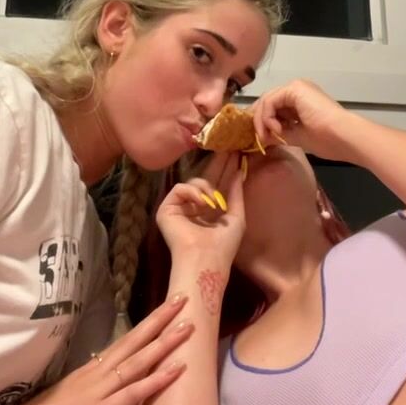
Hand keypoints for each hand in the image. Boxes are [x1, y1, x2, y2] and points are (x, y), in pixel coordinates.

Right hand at [0, 295, 193, 404]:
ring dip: (165, 342)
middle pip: (133, 341)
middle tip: (184, 298)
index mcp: (88, 371)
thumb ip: (88, 391)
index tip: (165, 308)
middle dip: (160, 320)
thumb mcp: (67, 399)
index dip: (146, 326)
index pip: (123, 342)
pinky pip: (134, 393)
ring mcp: (98, 391)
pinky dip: (158, 379)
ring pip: (138, 360)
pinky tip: (178, 368)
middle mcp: (95, 373)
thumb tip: (108, 389)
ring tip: (189, 325)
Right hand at [156, 152, 244, 271]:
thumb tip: (239, 171)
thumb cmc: (223, 244)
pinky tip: (202, 203)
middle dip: (218, 163)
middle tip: (229, 146)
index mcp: (211, 211)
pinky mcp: (167, 209)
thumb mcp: (236, 217)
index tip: (237, 153)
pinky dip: (192, 193)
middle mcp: (195, 207)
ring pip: (194, 182)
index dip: (227, 169)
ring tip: (214, 203)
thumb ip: (236, 193)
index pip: (219, 184)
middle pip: (206, 178)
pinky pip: (180, 188)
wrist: (205, 259)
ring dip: (207, 188)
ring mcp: (180, 207)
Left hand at [252, 79, 353, 160]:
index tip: (261, 140)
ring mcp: (296, 87)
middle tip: (259, 139)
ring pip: (267, 100)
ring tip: (267, 137)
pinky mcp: (295, 88)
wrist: (342, 136)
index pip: (273, 106)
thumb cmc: (327, 139)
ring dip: (262, 120)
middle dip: (259, 120)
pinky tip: (275, 129)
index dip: (263, 122)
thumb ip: (279, 133)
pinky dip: (267, 116)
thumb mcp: (296, 136)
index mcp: (301, 100)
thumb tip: (262, 137)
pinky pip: (271, 100)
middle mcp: (297, 89)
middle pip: (268, 101)